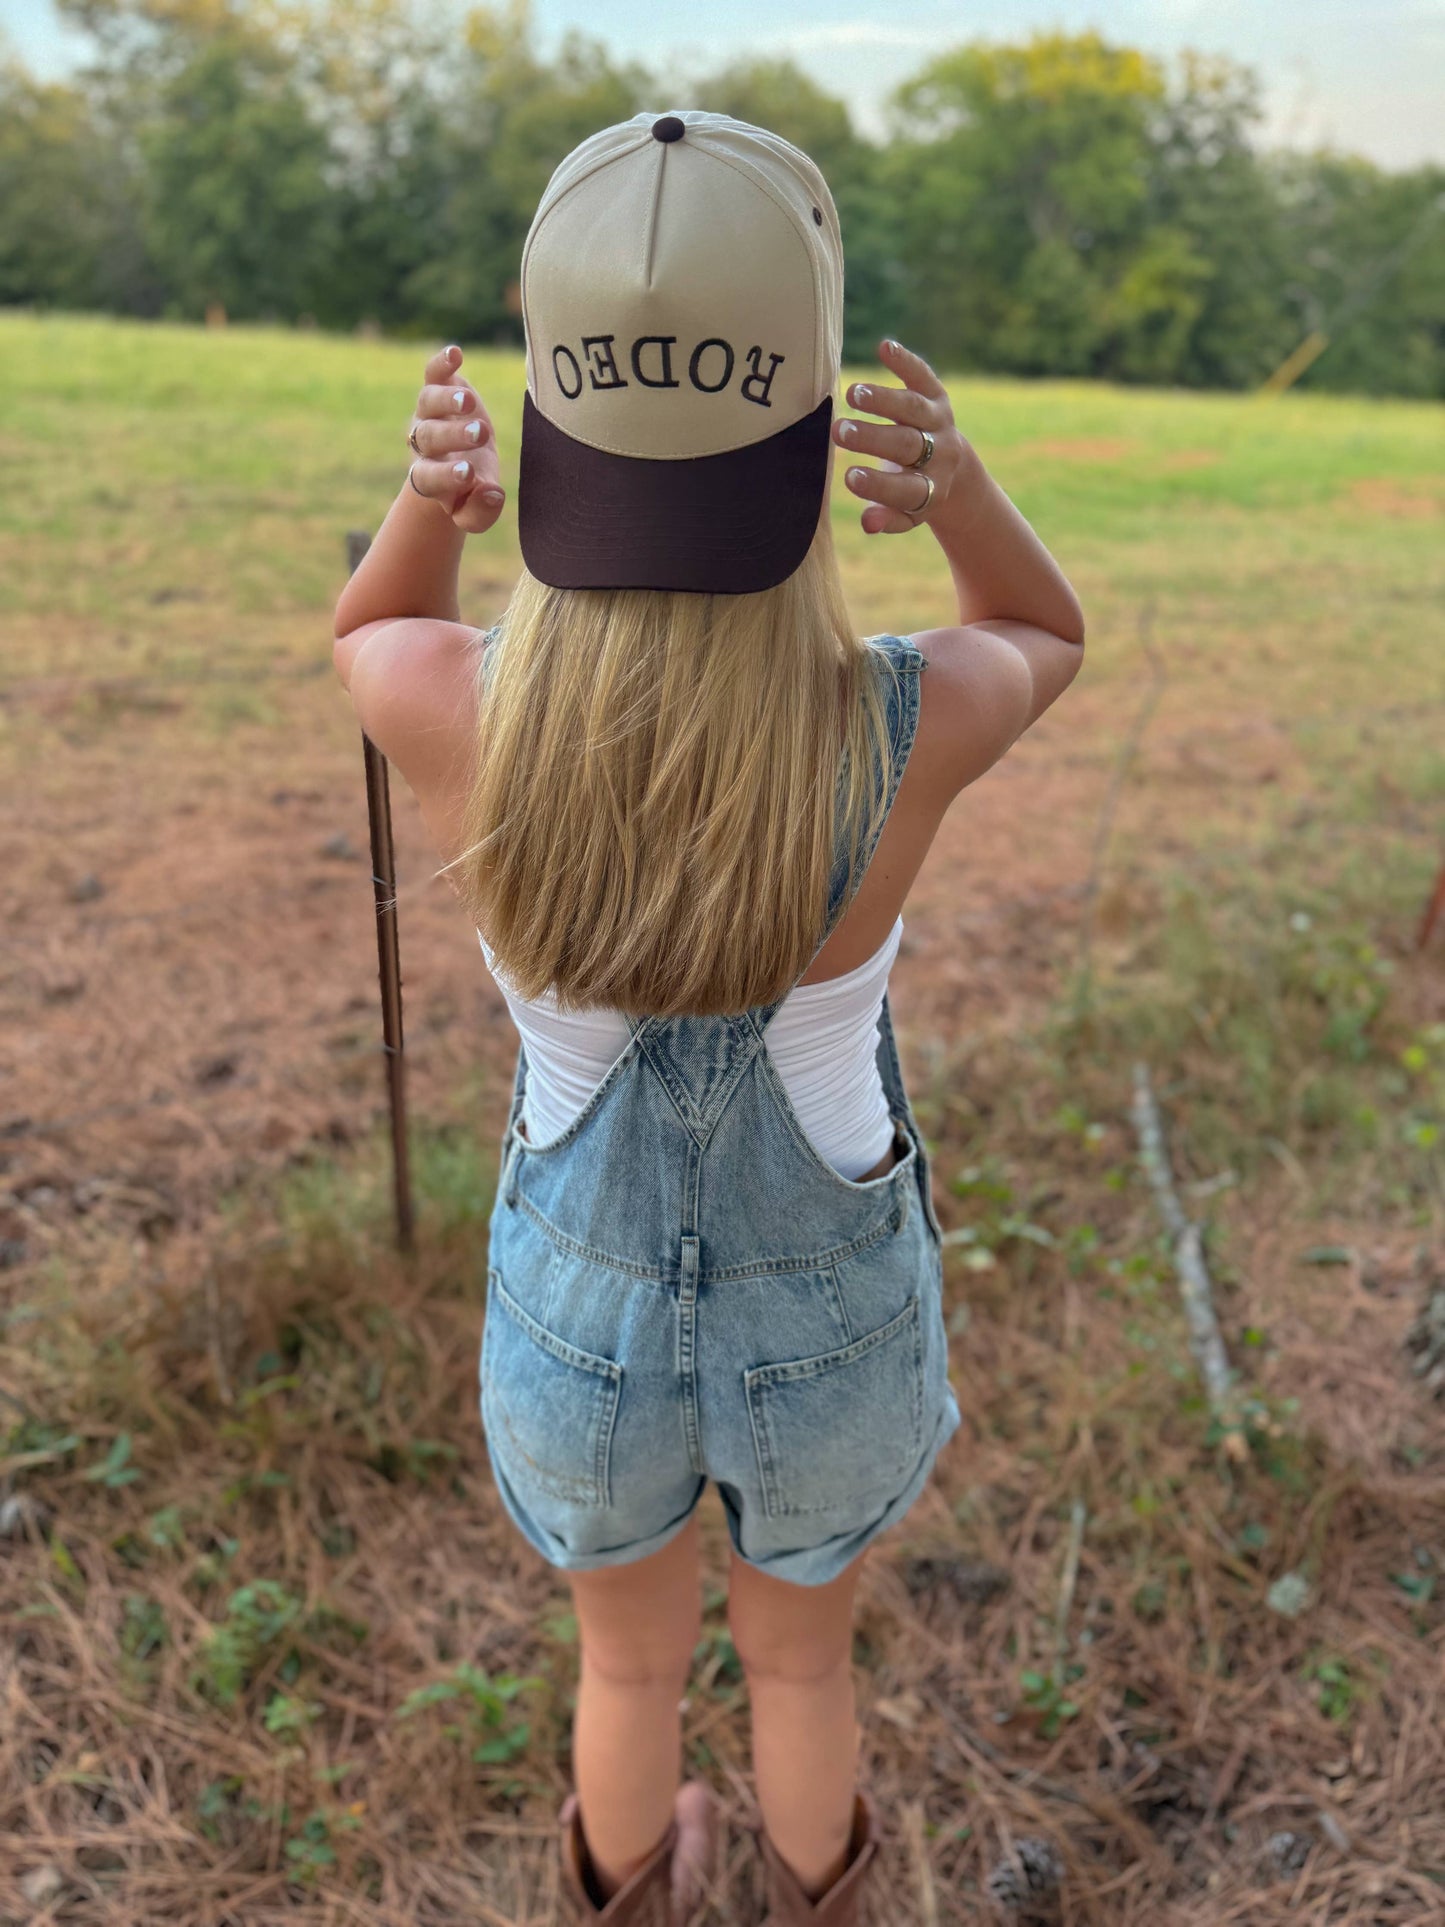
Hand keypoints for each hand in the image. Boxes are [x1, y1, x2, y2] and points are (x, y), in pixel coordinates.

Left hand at [405, 344, 506, 533]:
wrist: (461, 463)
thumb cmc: (472, 491)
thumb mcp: (477, 511)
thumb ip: (481, 512)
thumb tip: (492, 494)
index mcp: (429, 478)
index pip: (429, 477)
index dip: (446, 475)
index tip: (470, 474)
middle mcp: (423, 444)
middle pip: (429, 438)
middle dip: (453, 436)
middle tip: (481, 435)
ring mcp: (429, 413)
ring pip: (428, 403)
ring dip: (447, 401)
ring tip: (468, 403)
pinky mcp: (439, 388)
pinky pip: (433, 374)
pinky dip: (441, 363)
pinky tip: (455, 353)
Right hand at [834, 338, 977, 534]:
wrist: (952, 469)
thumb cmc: (913, 493)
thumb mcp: (904, 514)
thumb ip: (887, 519)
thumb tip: (868, 524)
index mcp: (931, 488)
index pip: (907, 489)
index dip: (879, 485)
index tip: (849, 477)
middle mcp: (940, 453)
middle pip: (908, 445)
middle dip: (874, 439)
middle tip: (839, 433)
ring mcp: (940, 421)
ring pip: (913, 408)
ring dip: (884, 400)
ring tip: (852, 394)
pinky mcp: (936, 395)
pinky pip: (922, 376)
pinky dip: (906, 361)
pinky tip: (885, 348)